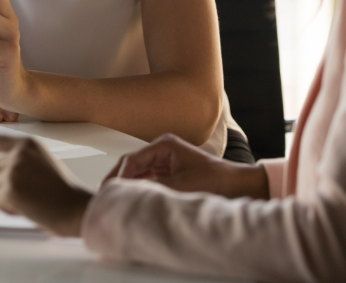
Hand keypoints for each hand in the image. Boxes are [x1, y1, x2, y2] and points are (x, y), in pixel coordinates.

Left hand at [0, 135, 91, 236]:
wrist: (75, 207)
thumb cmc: (60, 189)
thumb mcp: (37, 163)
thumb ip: (12, 159)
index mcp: (27, 143)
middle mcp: (18, 152)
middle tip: (23, 194)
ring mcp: (13, 169)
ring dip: (5, 199)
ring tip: (30, 200)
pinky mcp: (10, 188)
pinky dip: (7, 209)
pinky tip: (27, 207)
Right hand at [104, 133, 268, 198]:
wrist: (239, 186)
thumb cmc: (217, 180)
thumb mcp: (179, 185)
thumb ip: (151, 187)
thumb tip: (128, 193)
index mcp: (164, 145)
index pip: (131, 159)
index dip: (118, 177)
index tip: (108, 191)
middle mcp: (164, 150)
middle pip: (132, 164)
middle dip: (120, 180)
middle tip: (106, 195)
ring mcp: (168, 161)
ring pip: (139, 172)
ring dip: (130, 185)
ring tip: (117, 198)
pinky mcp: (172, 172)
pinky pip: (149, 179)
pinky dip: (141, 188)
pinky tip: (134, 199)